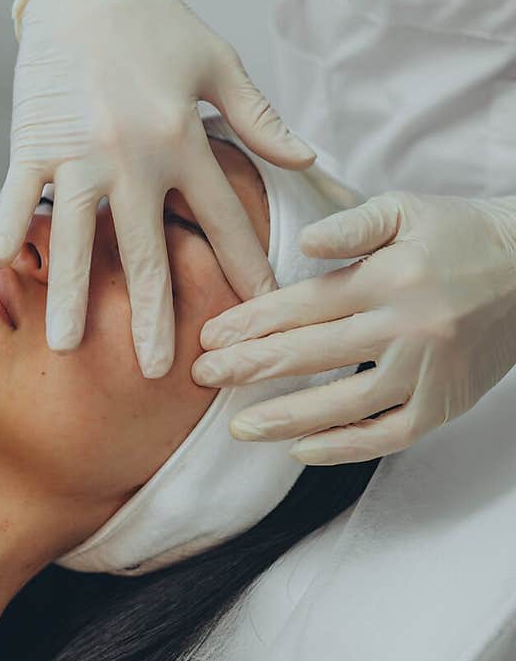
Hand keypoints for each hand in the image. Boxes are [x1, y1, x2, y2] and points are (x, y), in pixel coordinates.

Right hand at [0, 0, 316, 377]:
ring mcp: (75, 151)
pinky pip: (17, 197)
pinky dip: (8, 234)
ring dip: (71, 297)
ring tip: (68, 347)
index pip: (222, 221)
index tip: (258, 317)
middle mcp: (130, 154)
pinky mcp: (30, 139)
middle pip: (145, 252)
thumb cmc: (158, 23)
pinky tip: (2, 274)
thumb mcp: (220, 63)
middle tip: (162, 371)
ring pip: (73, 240)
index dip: (243, 271)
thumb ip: (260, 120)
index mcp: (183, 139)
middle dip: (155, 316)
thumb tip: (309, 162)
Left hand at [192, 190, 515, 461]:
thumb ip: (350, 224)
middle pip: (312, 355)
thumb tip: (303, 243)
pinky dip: (343, 447)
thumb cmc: (459, 234)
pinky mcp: (445, 404)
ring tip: (239, 426)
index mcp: (389, 277)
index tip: (210, 338)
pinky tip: (300, 451)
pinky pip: (387, 435)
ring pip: (344, 405)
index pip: (304, 305)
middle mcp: (407, 327)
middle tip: (201, 379)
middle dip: (249, 368)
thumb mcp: (405, 209)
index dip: (251, 323)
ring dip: (285, 418)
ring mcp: (428, 371)